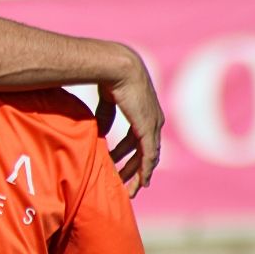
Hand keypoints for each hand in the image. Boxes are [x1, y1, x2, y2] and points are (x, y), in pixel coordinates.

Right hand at [97, 46, 162, 194]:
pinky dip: (145, 171)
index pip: (140, 138)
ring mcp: (152, 125)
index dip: (130, 153)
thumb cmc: (108, 76)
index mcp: (144, 110)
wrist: (117, 66)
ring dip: (137, 173)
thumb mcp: (107, 101)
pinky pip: (148, 156)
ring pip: (148, 157)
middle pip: (145, 150)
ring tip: (127, 187)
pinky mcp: (148, 129)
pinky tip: (141, 183)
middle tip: (124, 182)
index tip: (119, 164)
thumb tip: (101, 134)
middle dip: (134, 167)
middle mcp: (153, 119)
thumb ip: (105, 116)